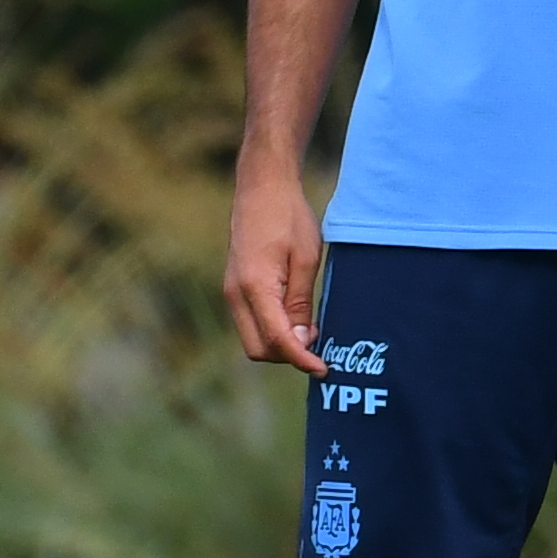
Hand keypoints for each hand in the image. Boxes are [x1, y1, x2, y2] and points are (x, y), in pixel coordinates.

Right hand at [225, 166, 325, 373]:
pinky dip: (273, 329)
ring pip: (253, 337)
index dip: (301, 359)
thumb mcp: (307, 259)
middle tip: (321, 347)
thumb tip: (300, 340)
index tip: (325, 369)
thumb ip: (301, 302)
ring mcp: (231, 291)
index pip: (276, 339)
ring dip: (280, 343)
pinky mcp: (235, 287)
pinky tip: (296, 318)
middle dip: (288, 355)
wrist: (261, 189)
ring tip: (312, 330)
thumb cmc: (288, 218)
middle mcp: (236, 294)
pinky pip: (252, 322)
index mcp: (254, 287)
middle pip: (258, 348)